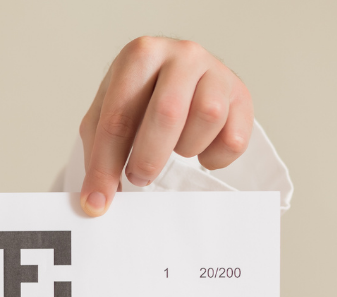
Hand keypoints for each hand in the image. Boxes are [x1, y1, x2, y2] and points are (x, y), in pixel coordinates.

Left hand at [79, 37, 253, 216]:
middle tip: (138, 177)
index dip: (105, 167)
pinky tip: (200, 150)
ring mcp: (216, 70)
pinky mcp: (241, 93)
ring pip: (208, 117)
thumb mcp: (106, 116)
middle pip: (167, 113)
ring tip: (173, 147)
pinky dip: (214, 156)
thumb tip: (96, 201)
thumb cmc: (138, 100)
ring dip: (186, 147)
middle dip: (148, 158)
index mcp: (139, 56)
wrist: (179, 80)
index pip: (118, 118)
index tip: (97, 202)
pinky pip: (234, 138)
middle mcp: (180, 54)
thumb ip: (97, 155)